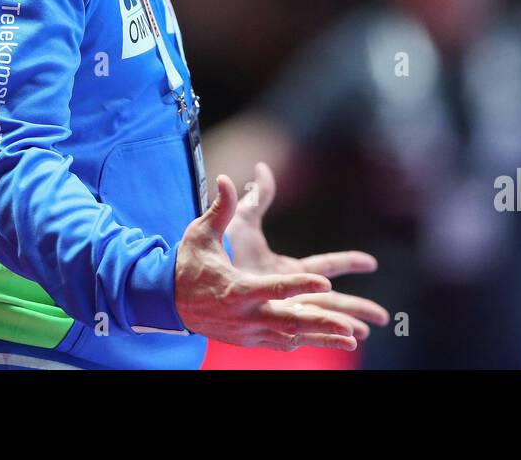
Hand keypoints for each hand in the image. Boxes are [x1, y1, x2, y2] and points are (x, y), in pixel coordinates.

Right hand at [174, 175, 361, 351]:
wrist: (168, 302)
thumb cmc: (188, 264)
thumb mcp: (201, 234)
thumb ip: (221, 208)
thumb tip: (225, 178)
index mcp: (238, 288)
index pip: (275, 287)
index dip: (301, 285)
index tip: (325, 283)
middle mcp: (246, 314)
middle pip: (290, 321)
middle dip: (322, 324)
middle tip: (351, 329)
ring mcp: (248, 331)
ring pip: (291, 336)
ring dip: (322, 337)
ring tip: (352, 338)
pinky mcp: (248, 339)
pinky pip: (282, 342)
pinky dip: (305, 340)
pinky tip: (328, 339)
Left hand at [226, 161, 389, 339]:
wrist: (193, 278)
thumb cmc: (217, 252)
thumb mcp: (241, 223)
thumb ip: (256, 199)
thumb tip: (261, 168)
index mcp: (285, 269)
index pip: (323, 265)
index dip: (348, 263)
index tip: (370, 263)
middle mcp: (288, 291)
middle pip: (331, 299)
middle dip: (357, 307)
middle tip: (382, 317)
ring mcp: (279, 308)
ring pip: (320, 319)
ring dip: (344, 325)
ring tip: (366, 335)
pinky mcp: (269, 323)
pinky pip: (301, 333)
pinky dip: (322, 339)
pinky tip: (340, 346)